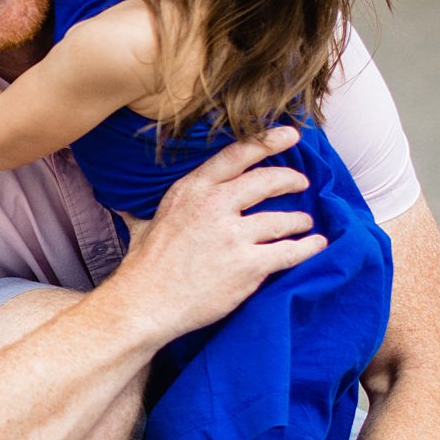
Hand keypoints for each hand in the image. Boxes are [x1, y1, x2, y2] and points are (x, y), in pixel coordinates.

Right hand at [105, 127, 323, 343]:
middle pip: (267, 181)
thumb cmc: (145, 267)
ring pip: (282, 220)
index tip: (290, 136)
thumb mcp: (145, 223)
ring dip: (299, 221)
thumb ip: (151, 209)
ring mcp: (233, 237)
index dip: (268, 141)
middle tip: (301, 182)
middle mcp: (214, 207)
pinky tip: (316, 244)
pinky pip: (290, 252)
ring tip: (304, 223)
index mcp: (192, 191)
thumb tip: (124, 205)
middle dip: (290, 180)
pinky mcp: (248, 266)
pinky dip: (307, 247)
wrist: (145, 304)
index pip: (237, 155)